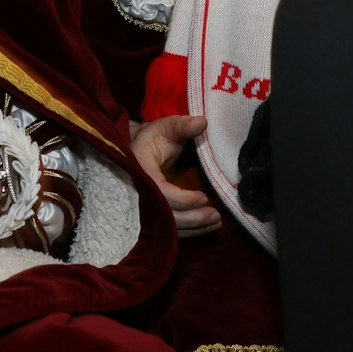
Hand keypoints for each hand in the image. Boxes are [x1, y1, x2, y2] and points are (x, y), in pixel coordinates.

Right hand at [132, 115, 220, 235]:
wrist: (136, 150)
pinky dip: (189, 229)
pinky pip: (169, 227)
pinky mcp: (151, 214)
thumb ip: (183, 125)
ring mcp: (142, 206)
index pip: (159, 192)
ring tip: (216, 220)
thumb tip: (203, 122)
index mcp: (138, 170)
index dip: (182, 199)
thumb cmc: (153, 138)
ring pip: (167, 226)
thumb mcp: (166, 127)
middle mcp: (137, 192)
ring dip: (194, 226)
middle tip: (215, 215)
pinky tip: (206, 225)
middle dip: (192, 218)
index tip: (203, 197)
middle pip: (164, 215)